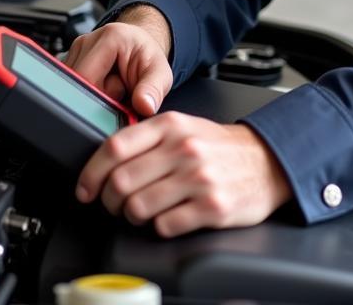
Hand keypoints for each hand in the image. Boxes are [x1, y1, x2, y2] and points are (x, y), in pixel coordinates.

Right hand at [64, 6, 172, 115]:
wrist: (139, 46)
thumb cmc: (148, 59)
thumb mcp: (160, 75)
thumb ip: (153, 90)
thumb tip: (145, 106)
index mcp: (110, 38)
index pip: (89, 78)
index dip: (102, 98)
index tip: (119, 102)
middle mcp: (87, 39)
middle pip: (78, 84)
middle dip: (97, 97)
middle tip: (119, 92)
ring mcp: (75, 49)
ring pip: (73, 87)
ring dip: (91, 95)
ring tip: (112, 88)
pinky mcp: (70, 58)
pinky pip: (72, 86)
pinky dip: (86, 91)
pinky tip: (101, 86)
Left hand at [75, 112, 292, 236]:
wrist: (267, 160)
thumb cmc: (219, 146)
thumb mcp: (183, 126)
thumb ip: (148, 137)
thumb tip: (106, 158)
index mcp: (170, 125)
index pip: (115, 146)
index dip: (91, 172)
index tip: (85, 188)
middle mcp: (183, 148)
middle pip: (121, 181)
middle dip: (108, 201)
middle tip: (113, 205)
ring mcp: (198, 178)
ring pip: (138, 207)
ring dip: (132, 216)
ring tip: (140, 213)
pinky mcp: (212, 207)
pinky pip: (165, 226)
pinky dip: (159, 227)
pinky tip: (167, 218)